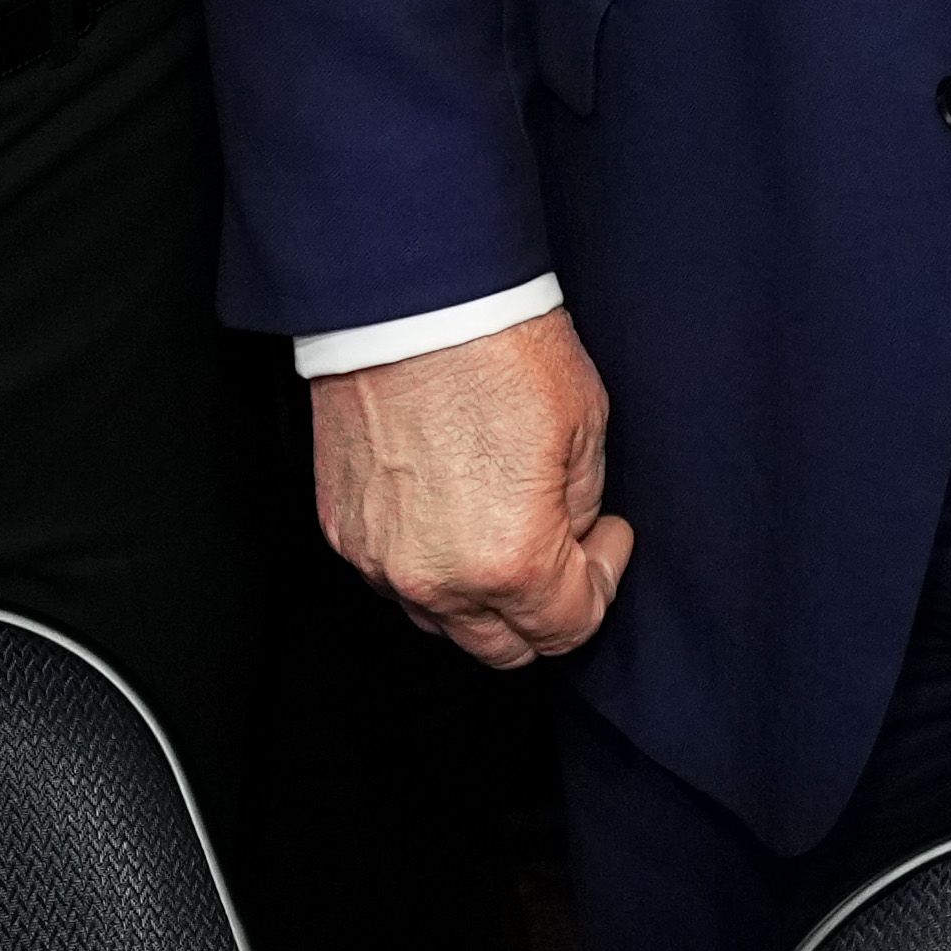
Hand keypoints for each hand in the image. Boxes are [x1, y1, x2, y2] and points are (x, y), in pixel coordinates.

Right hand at [315, 319, 630, 662]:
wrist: (411, 302)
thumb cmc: (497, 351)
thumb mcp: (586, 429)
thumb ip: (581, 508)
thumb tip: (571, 536)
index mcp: (511, 562)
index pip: (567, 629)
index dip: (602, 582)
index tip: (607, 539)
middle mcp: (438, 578)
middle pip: (503, 647)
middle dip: (544, 609)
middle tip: (566, 547)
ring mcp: (380, 559)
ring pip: (443, 620)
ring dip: (483, 593)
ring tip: (506, 525)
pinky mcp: (343, 530)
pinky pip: (394, 576)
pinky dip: (430, 561)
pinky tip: (453, 510)